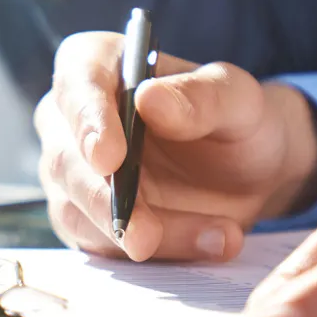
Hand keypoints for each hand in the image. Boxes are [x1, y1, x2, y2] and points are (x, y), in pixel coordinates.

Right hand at [34, 32, 316, 261]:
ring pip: (82, 213)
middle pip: (66, 160)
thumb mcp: (237, 98)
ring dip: (145, 233)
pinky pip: (106, 246)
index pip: (76, 85)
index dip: (87, 121)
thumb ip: (200, 96)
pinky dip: (161, 252)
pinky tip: (211, 242)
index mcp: (95, 65)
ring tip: (218, 235)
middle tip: (146, 232)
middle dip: (106, 201)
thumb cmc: (234, 117)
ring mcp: (72, 175)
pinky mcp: (87, 221)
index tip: (109, 157)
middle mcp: (69, 119)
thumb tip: (149, 101)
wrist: (250, 170)